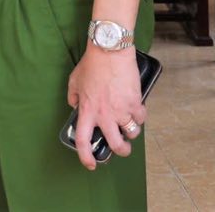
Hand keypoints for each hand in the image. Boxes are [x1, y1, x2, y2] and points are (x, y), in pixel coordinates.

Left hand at [65, 45, 143, 169]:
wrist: (110, 50)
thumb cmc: (92, 63)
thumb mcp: (74, 80)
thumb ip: (74, 96)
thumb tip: (75, 105)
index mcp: (87, 111)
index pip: (82, 141)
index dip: (86, 157)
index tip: (91, 164)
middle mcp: (104, 115)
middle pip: (115, 145)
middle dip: (121, 151)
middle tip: (122, 148)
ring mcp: (121, 110)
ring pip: (131, 134)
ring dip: (131, 133)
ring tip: (130, 126)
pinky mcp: (135, 103)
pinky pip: (141, 118)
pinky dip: (140, 116)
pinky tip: (137, 109)